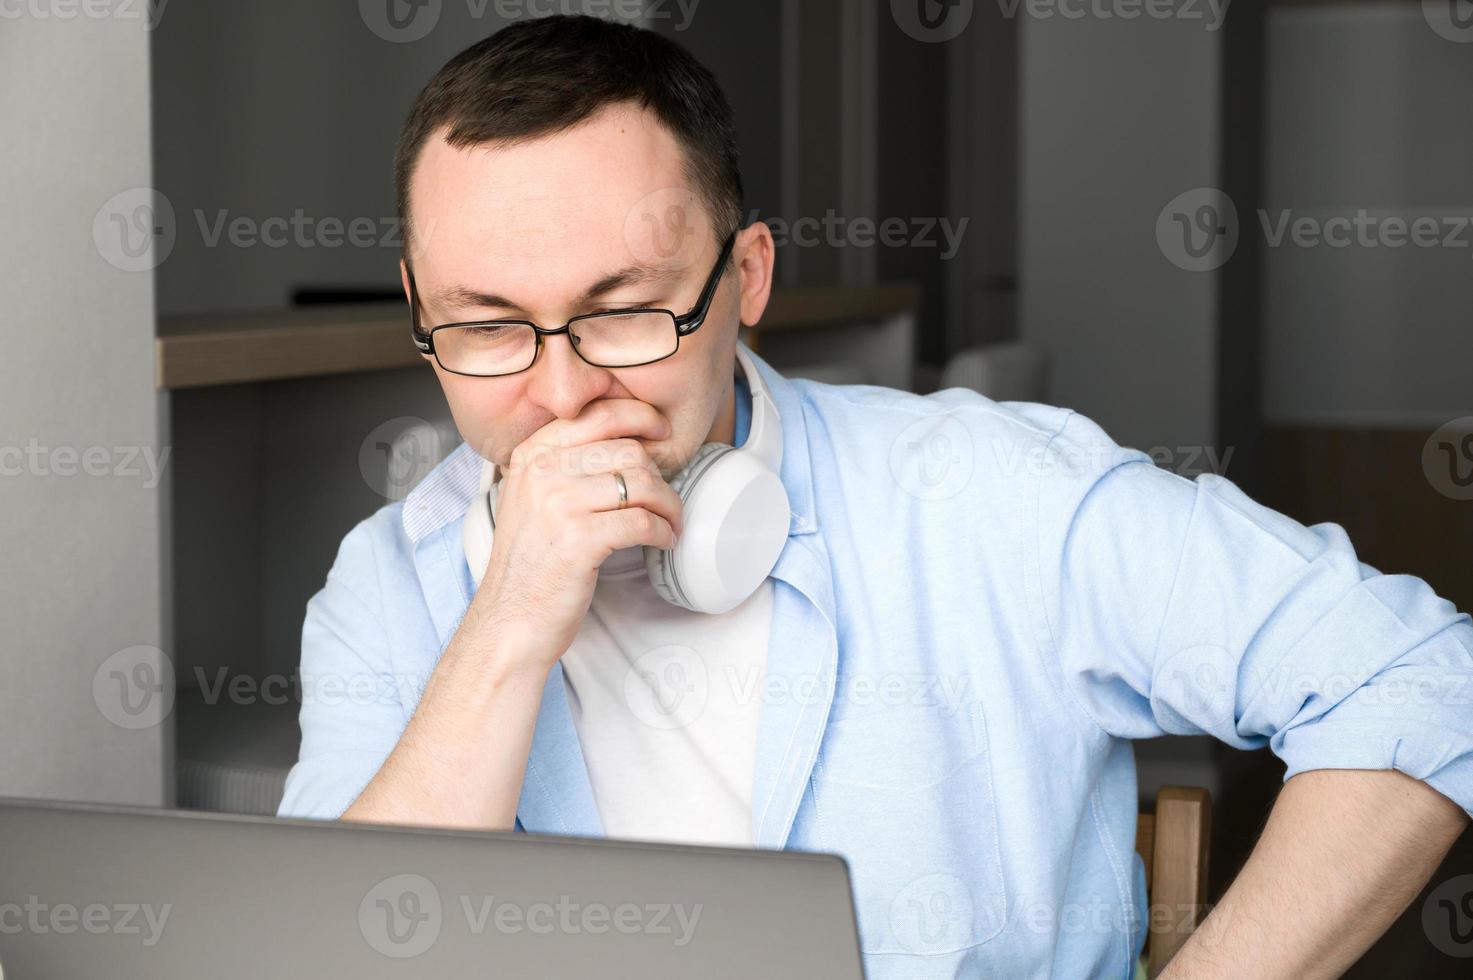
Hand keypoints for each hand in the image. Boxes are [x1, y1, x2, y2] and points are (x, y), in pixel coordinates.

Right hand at [469, 398, 685, 666]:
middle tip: (666, 500)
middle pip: (628, 450)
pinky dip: (663, 532)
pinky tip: (663, 541)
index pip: (598, 414)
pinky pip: (642, 522)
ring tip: (670, 522)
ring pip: (642, 484)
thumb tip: (626, 442)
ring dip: (668, 505)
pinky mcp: (579, 541)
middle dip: (659, 475)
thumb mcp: (531, 498)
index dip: (640, 416)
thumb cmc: (529, 563)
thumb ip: (564, 464)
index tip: (661, 431)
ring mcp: (559, 505)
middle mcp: (542, 473)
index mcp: (531, 456)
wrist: (510, 619)